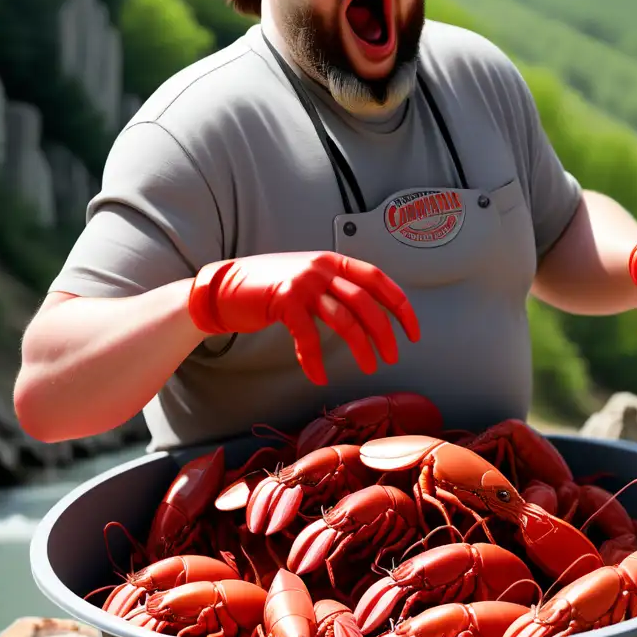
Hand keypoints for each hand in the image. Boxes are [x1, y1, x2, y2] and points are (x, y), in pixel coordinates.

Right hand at [188, 251, 419, 384]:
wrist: (224, 287)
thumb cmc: (269, 286)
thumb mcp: (309, 278)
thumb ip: (336, 287)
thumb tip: (370, 312)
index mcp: (333, 260)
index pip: (378, 280)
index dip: (400, 306)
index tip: (412, 331)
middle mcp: (321, 267)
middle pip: (367, 302)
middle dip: (384, 332)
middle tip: (393, 356)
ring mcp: (303, 283)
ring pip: (345, 319)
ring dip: (361, 347)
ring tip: (369, 366)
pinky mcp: (284, 302)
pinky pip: (308, 337)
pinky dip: (314, 360)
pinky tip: (318, 376)